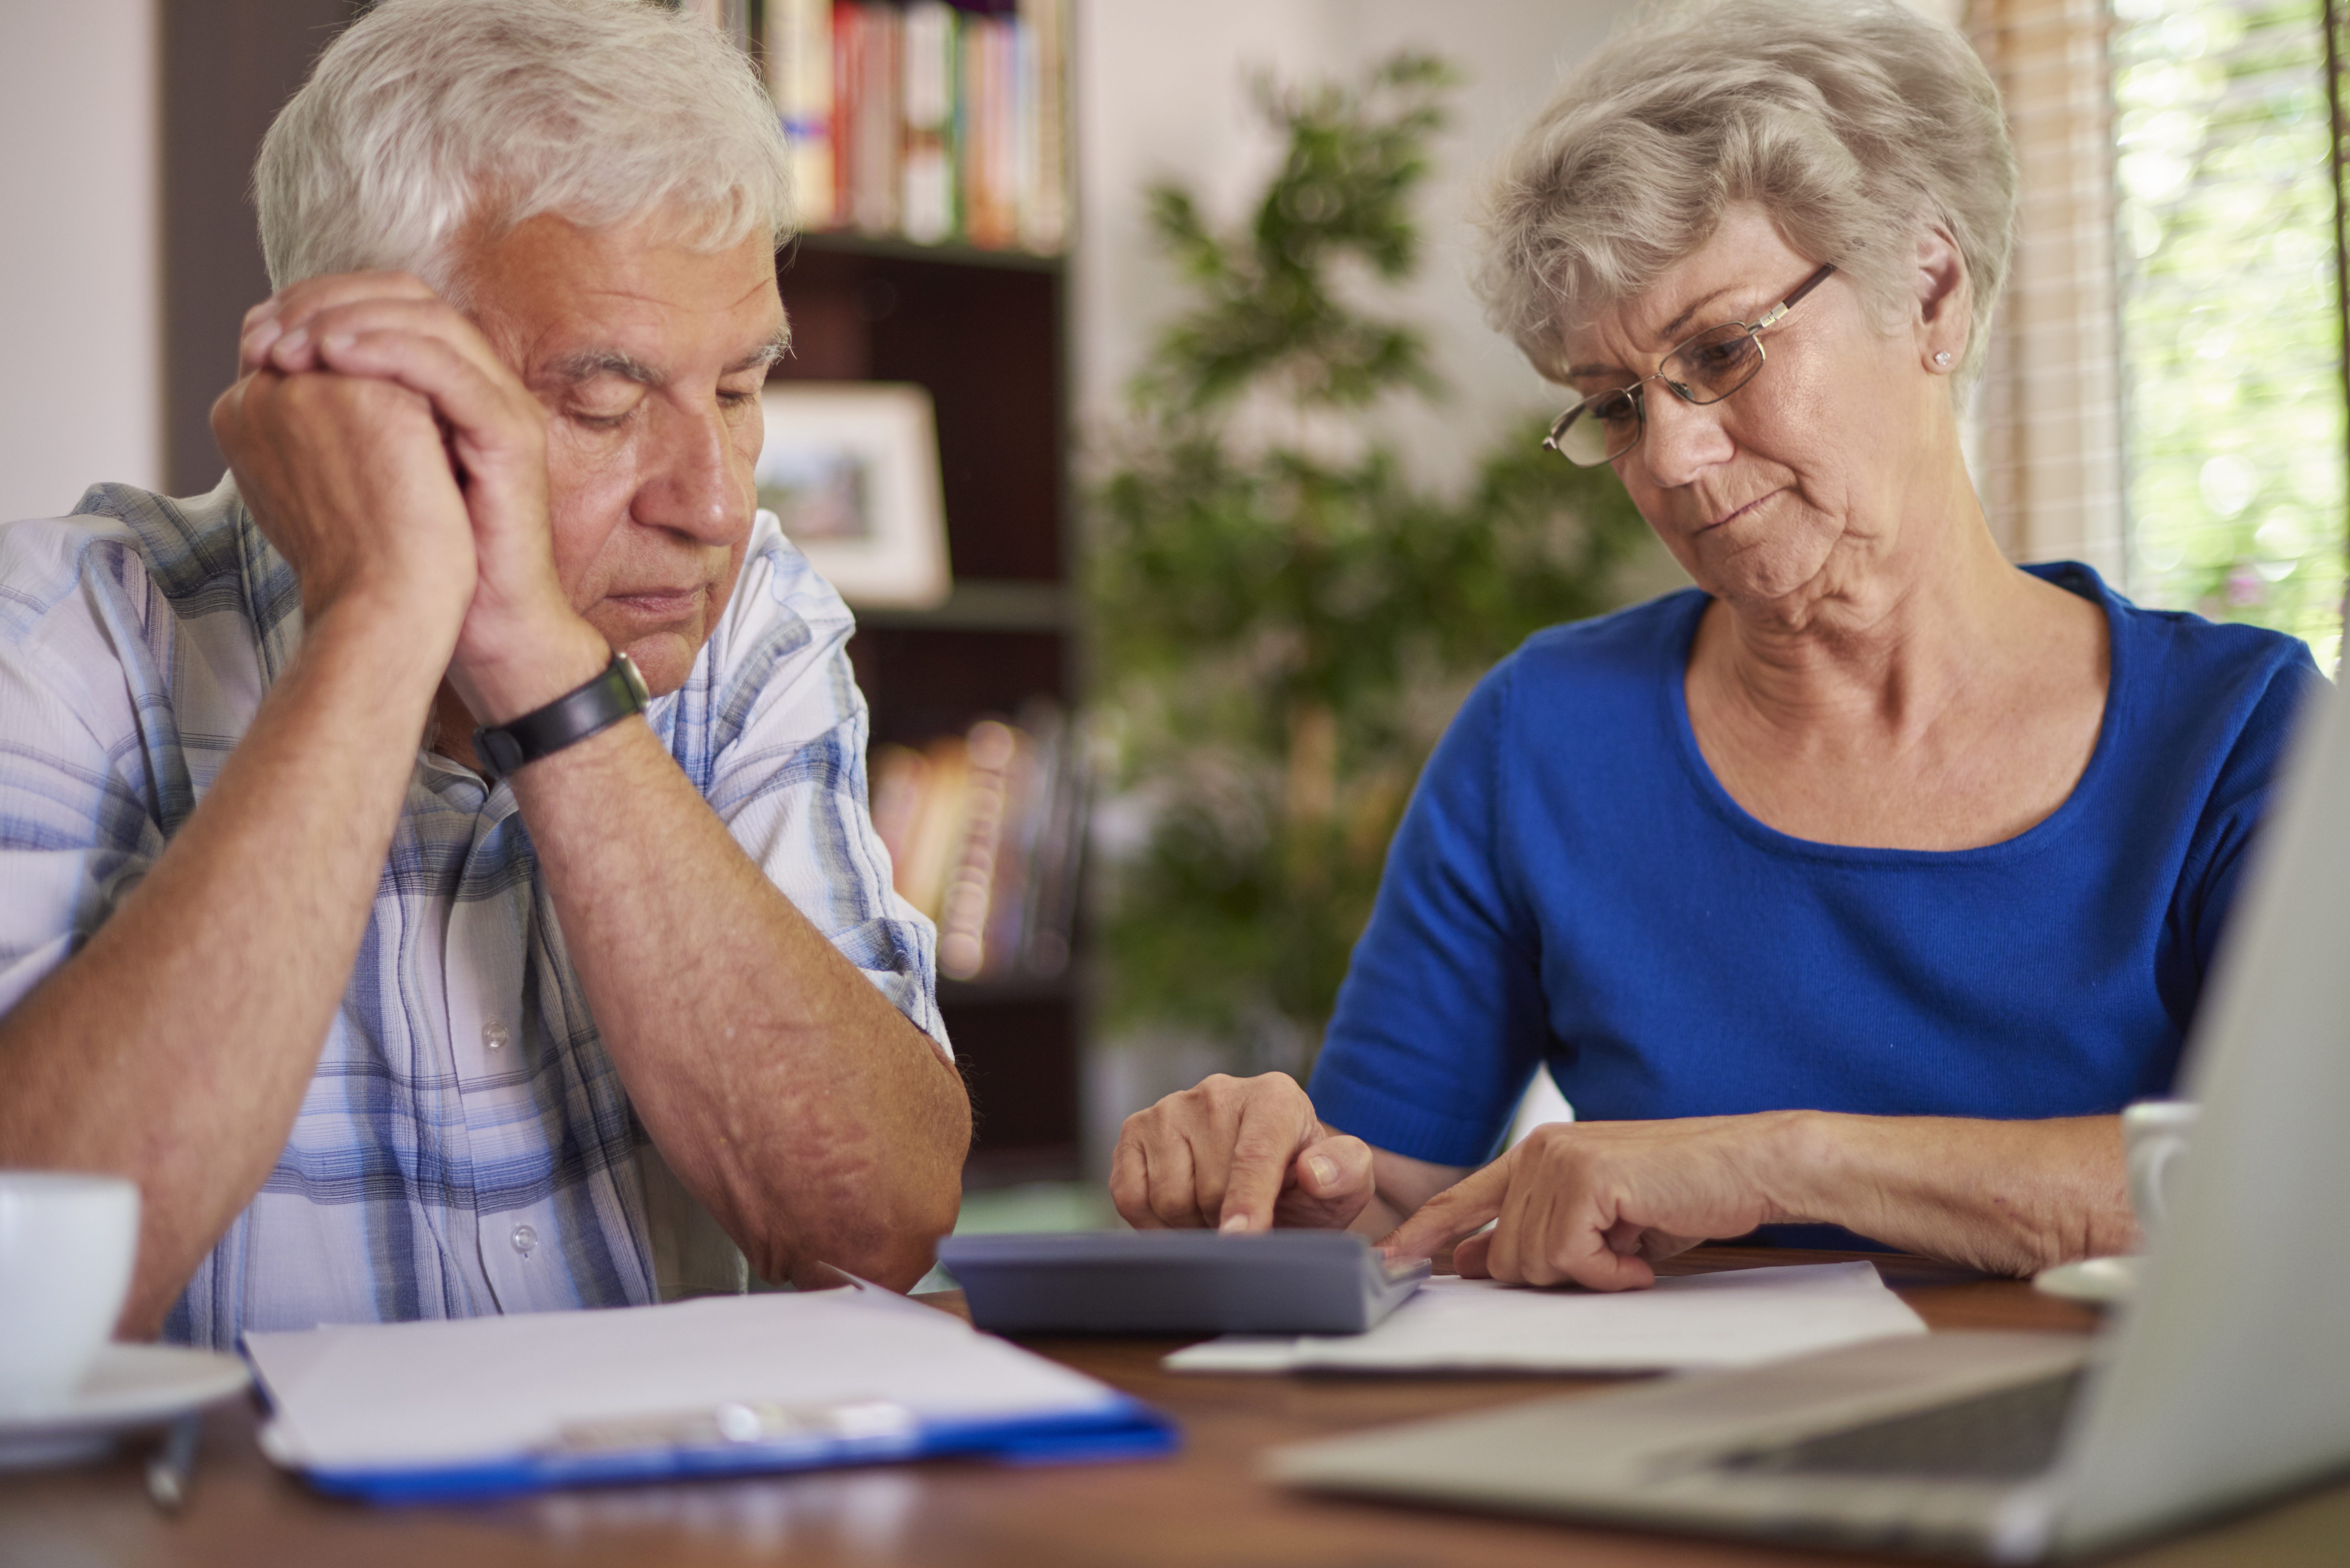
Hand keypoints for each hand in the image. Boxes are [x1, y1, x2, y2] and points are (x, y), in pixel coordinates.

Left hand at [238, 275, 603, 719]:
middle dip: (330, 301)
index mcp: (451, 388)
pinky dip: (387, 352)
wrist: (484, 627)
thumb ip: (334, 421)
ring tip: (294, 345)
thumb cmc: (425, 563)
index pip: (390, 305)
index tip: (259, 332)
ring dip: (351, 320)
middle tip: (270, 331)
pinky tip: (334, 358)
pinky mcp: (512, 439)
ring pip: (431, 322)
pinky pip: (449, 372)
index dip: (321, 302)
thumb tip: (267, 380)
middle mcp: (484, 386)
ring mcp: (504, 408)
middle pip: (411, 298)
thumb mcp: (365, 473)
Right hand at [1110, 1073, 1374, 1232]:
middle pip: (1208, 1187)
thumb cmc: (1306, 1185)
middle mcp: (1217, 1092)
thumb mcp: (1345, 1183)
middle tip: (1246, 1223)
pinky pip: (1129, 1196)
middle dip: (1227, 1222)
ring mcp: (1169, 1108)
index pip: (1254, 1154)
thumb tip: (1315, 1172)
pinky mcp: (1134, 1131)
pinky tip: (1184, 1212)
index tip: (1242, 1237)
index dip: (1248, 1203)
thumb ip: (1345, 1172)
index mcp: (1274, 1097)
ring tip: (1217, 1213)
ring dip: (1192, 1224)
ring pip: (1167, 1197)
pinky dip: (1154, 1223)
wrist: (1267, 1181)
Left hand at [1380, 1114, 1805, 1290]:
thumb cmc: (1682, 1194)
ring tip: (1632, 1246)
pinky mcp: (1586, 1180)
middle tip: (1613, 1256)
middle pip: (1505, 1257)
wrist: (1748, 1167)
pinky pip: (1570, 1260)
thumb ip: (1537, 1232)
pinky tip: (1640, 1254)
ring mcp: (1558, 1162)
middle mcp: (1537, 1152)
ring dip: (1589, 1272)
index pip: (1462, 1200)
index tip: (1388, 1261)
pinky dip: (1610, 1272)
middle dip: (1558, 1274)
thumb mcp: (1599, 1220)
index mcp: (1536, 1156)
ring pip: (1533, 1262)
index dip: (1423, 1234)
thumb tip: (1475, 1263)